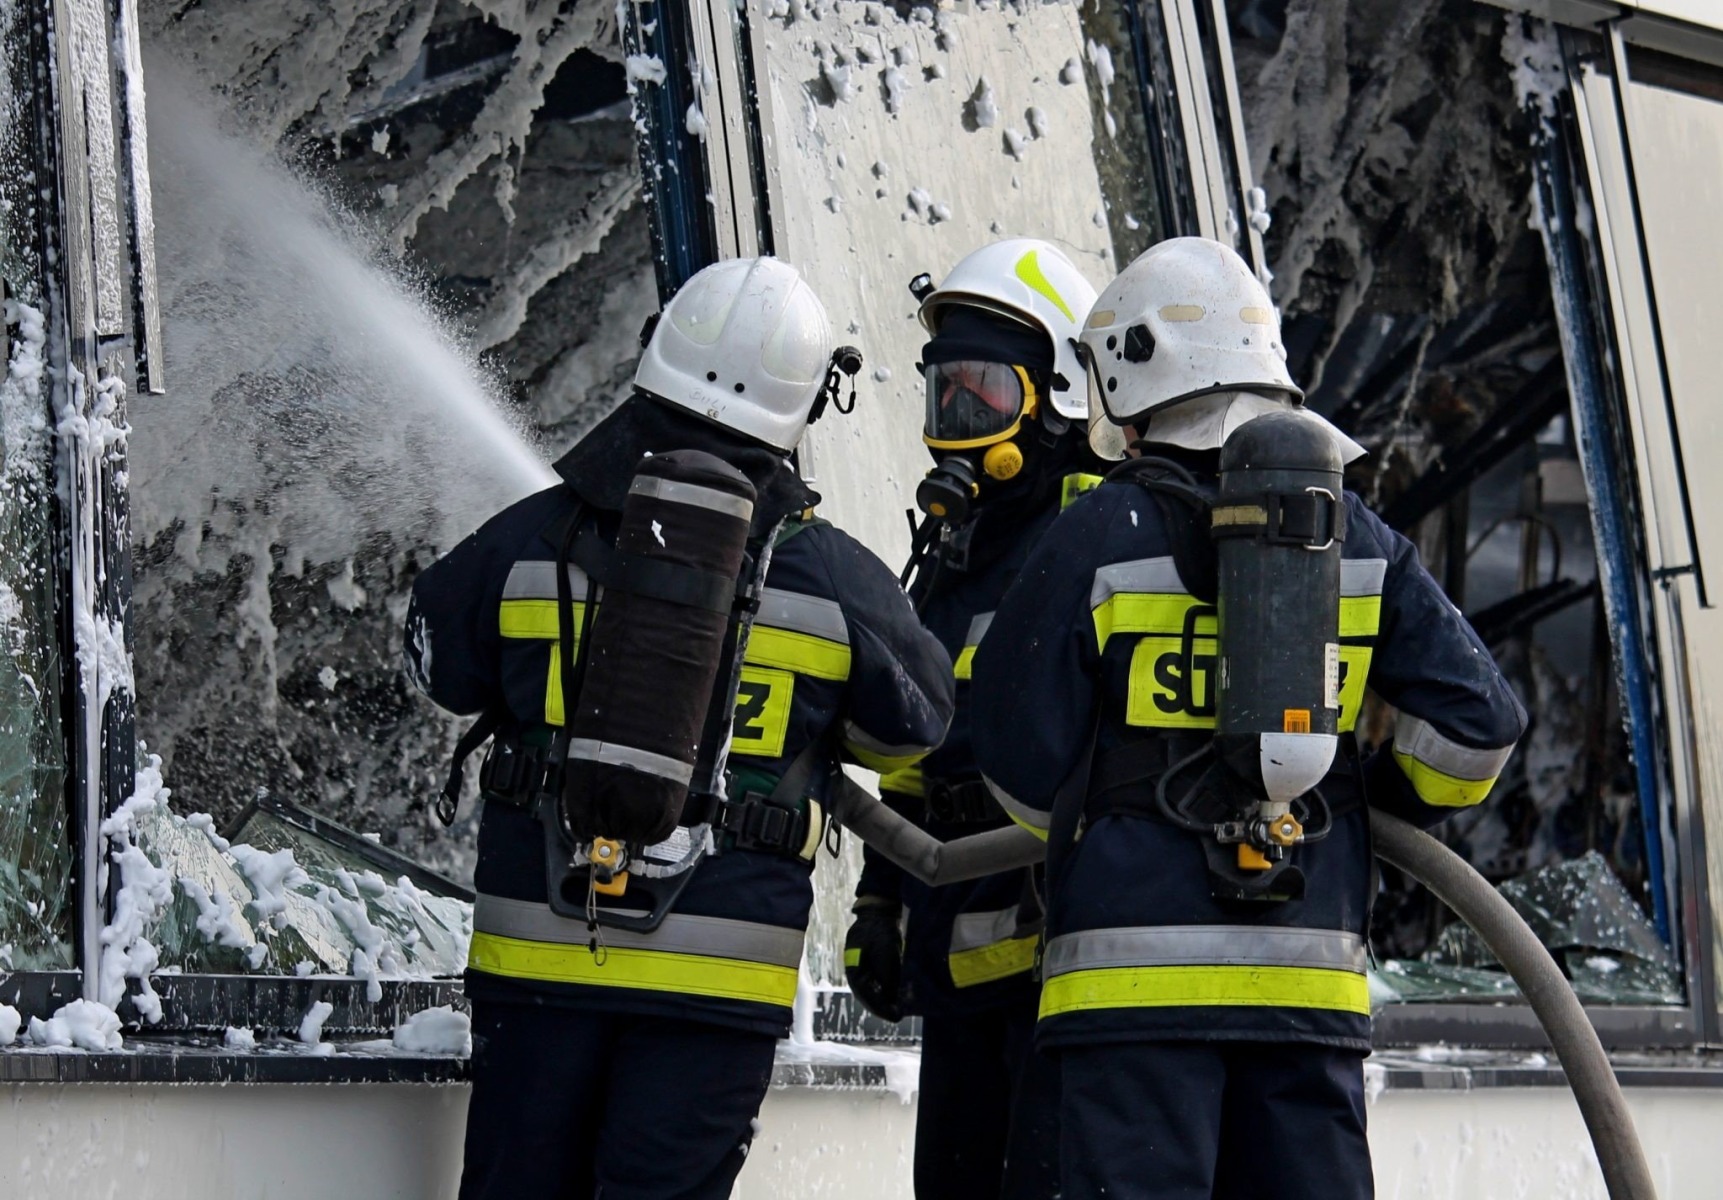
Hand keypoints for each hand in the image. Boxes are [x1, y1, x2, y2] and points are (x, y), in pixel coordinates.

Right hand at [844, 897, 904, 1022]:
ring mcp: (861, 968)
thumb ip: (888, 981)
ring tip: (898, 1007)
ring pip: (871, 990)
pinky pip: (875, 982)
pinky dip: (884, 989)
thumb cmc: (880, 934)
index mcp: (854, 973)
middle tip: (897, 1015)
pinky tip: (895, 993)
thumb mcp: (886, 959)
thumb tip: (893, 1001)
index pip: (867, 998)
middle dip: (882, 1007)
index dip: (882, 1009)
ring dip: (883, 999)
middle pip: (868, 997)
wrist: (878, 914)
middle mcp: (855, 974)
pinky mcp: (868, 963)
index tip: (896, 1017)